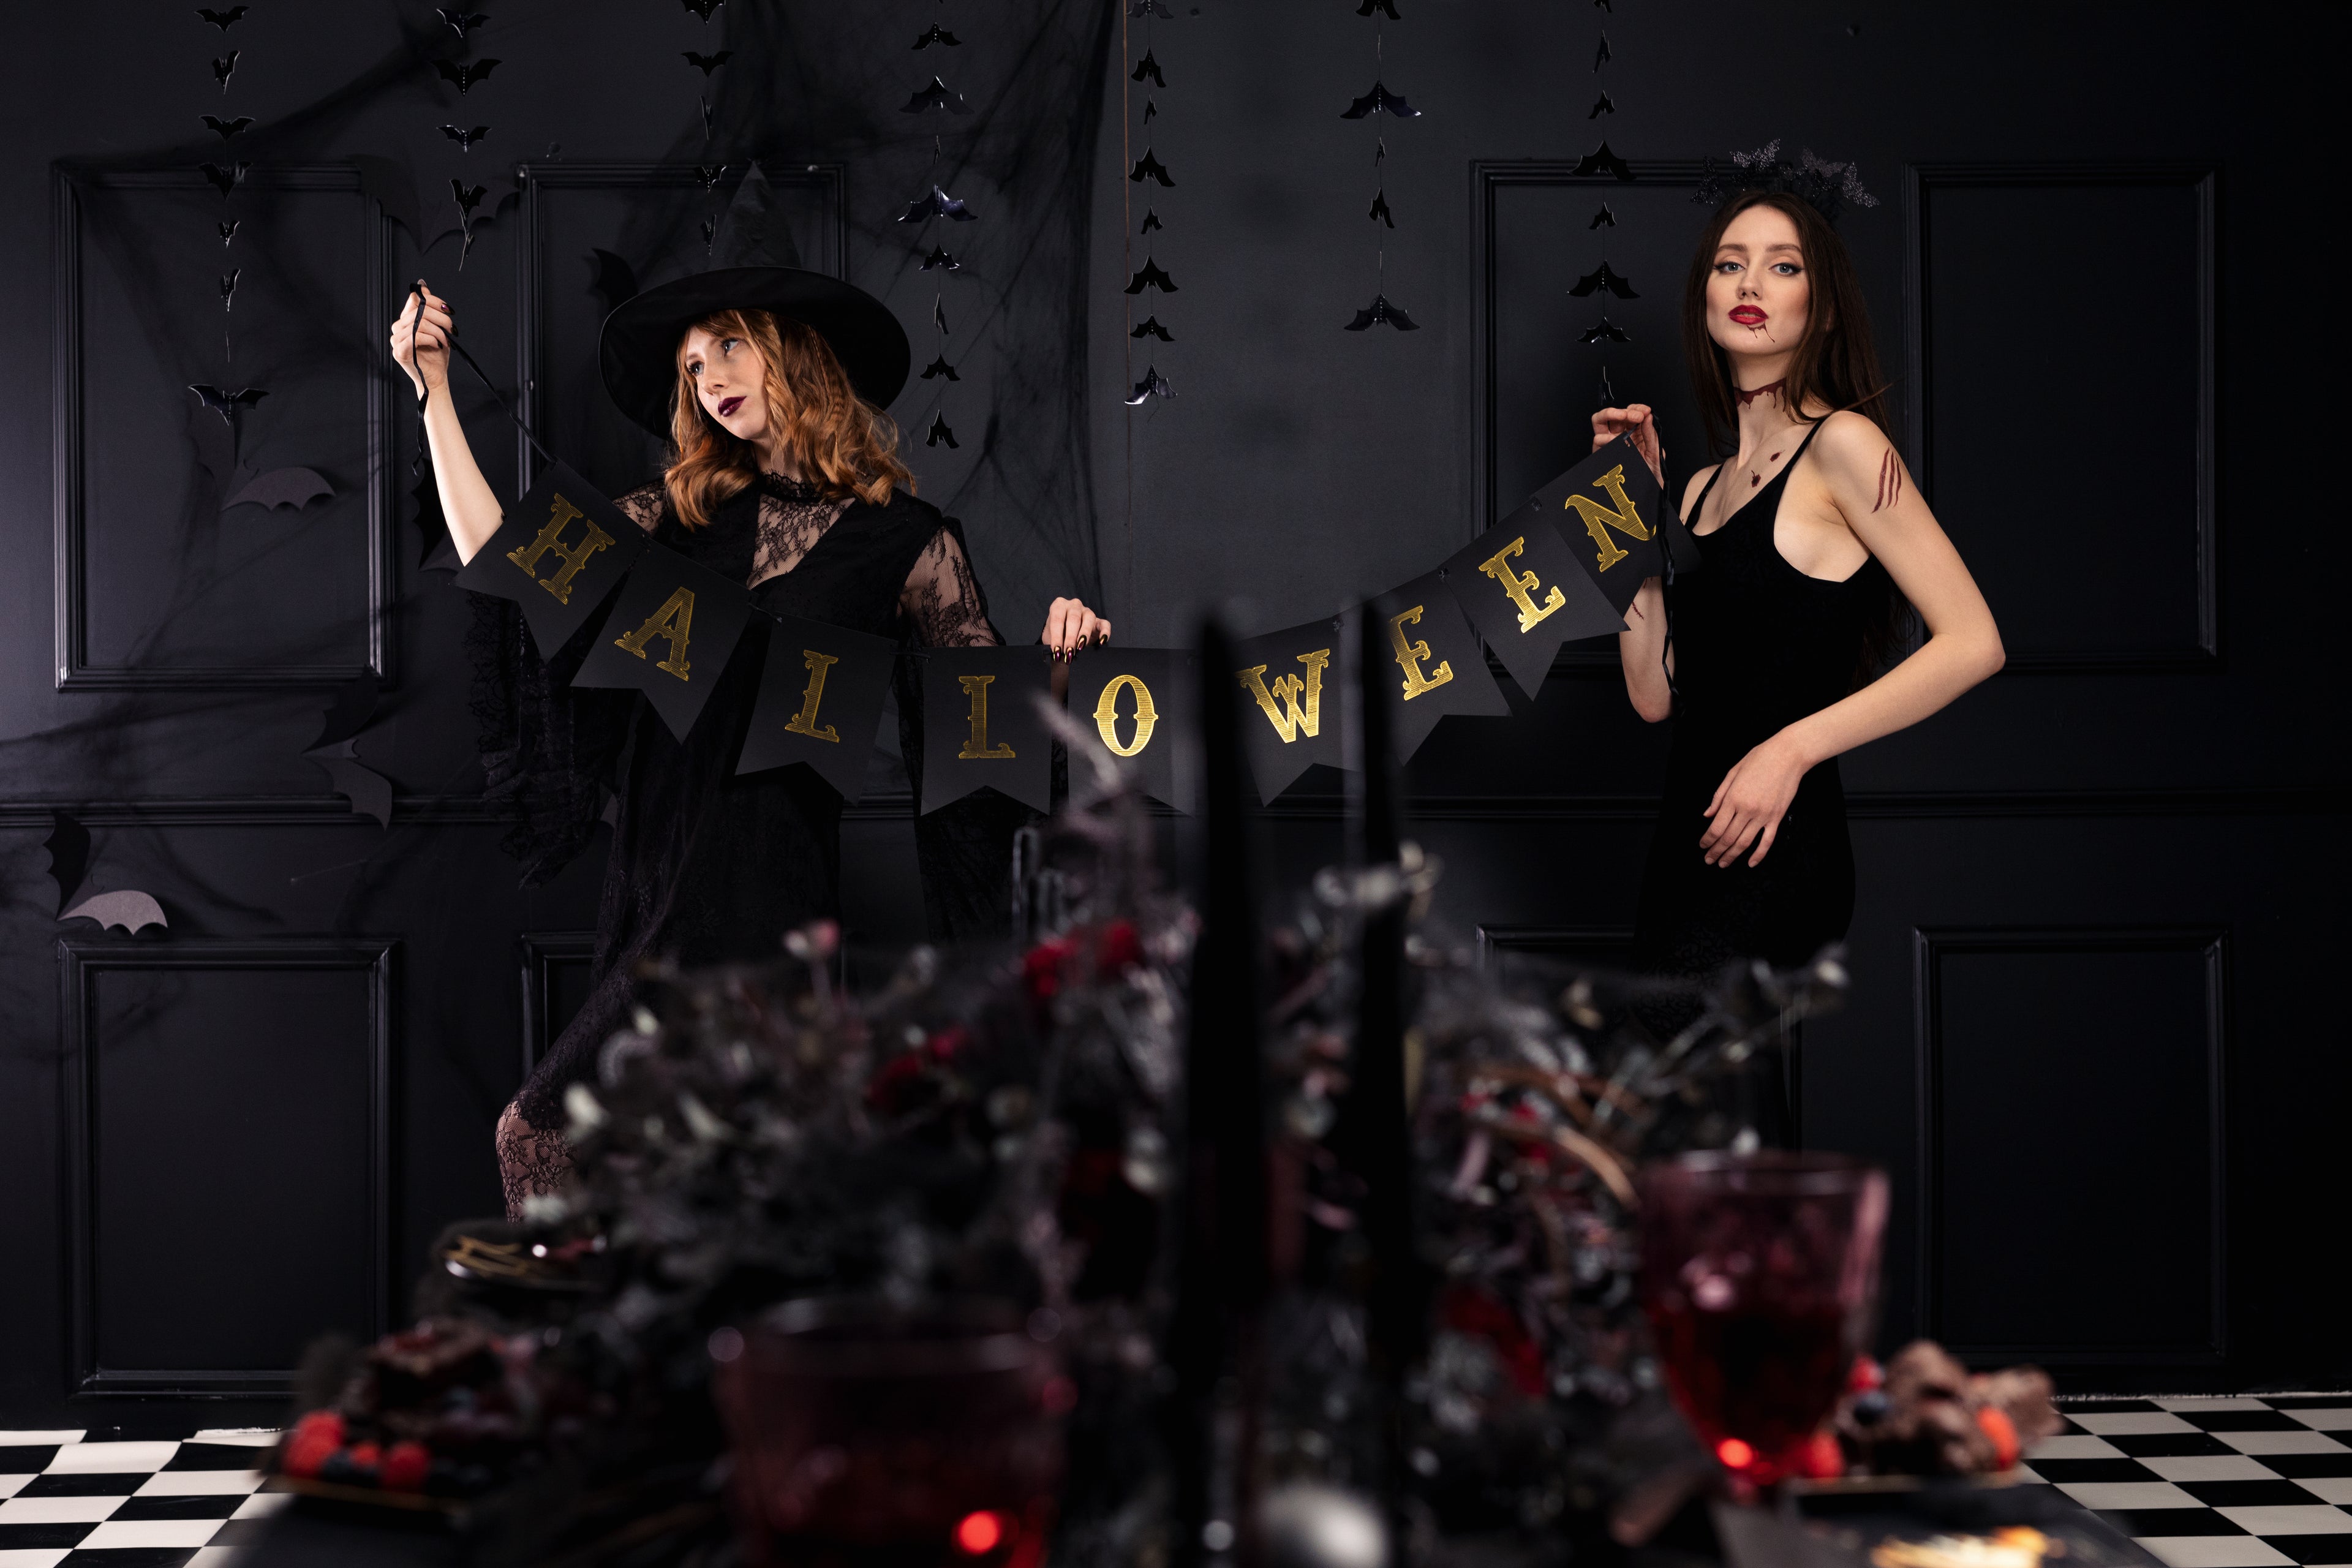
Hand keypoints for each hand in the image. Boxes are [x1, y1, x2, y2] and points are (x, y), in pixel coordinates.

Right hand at [390, 279, 451, 397]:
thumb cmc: (436, 356)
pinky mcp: (400, 352)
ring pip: (419, 323)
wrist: (436, 378)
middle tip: (451, 329)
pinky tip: (437, 345)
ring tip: (445, 341)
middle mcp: (398, 328)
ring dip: (438, 331)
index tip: (448, 310)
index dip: (433, 301)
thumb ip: (429, 309)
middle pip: (419, 310)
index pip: (414, 300)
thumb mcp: (437, 328)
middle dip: (441, 318)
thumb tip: (423, 287)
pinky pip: (416, 336)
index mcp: (406, 320)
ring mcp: (396, 340)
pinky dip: (431, 339)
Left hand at [1039, 597, 1110, 660]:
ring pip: (1089, 618)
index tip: (1056, 650)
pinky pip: (1105, 624)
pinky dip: (1105, 632)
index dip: (1056, 636)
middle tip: (1069, 652)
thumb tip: (1056, 657)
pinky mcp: (1099, 621)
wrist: (1064, 636)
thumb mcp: (1050, 638)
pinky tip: (1101, 642)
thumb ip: (1053, 645)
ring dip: (1084, 634)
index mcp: (1059, 606)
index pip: (1057, 619)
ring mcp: (1088, 612)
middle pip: (1073, 618)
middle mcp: (1074, 605)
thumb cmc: (1057, 635)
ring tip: (1080, 647)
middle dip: (1070, 638)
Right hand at [1591, 402, 1663, 486]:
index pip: (1632, 413)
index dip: (1638, 409)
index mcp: (1636, 434)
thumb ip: (1651, 434)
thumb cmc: (1650, 477)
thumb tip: (1648, 416)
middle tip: (1635, 416)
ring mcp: (1609, 444)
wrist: (1645, 495)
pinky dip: (1604, 437)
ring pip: (1600, 421)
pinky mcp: (1601, 454)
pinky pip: (1597, 441)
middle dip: (1625, 411)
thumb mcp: (1655, 453)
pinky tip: (1614, 440)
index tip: (1645, 412)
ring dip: (1610, 415)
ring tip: (1622, 418)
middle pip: (1615, 414)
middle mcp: (1621, 436)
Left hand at [1699, 731, 1810, 867]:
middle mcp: (1747, 810)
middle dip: (1716, 851)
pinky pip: (1767, 841)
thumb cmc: (1759, 759)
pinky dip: (1758, 855)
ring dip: (1732, 856)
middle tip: (1708, 860)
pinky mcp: (1777, 817)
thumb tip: (1707, 814)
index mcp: (1733, 798)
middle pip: (1727, 838)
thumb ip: (1718, 796)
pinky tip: (1750, 863)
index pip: (1716, 827)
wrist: (1788, 755)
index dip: (1707, 840)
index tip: (1702, 846)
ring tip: (1723, 864)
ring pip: (1744, 843)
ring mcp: (1763, 815)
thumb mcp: (1732, 773)